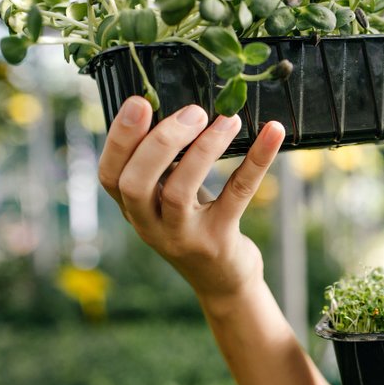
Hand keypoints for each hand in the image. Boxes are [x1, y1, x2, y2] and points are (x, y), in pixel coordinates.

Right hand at [97, 96, 284, 304]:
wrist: (223, 282)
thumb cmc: (194, 226)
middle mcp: (150, 226)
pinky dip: (257, 160)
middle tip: (192, 111)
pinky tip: (273, 133)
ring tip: (227, 119)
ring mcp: (183, 236)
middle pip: (135, 184)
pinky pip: (237, 194)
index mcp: (134, 209)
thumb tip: (178, 107)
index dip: (119, 138)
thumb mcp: (168, 198)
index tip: (139, 102)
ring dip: (203, 150)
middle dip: (159, 142)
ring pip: (179, 192)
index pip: (109, 175)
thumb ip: (164, 165)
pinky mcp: (219, 240)